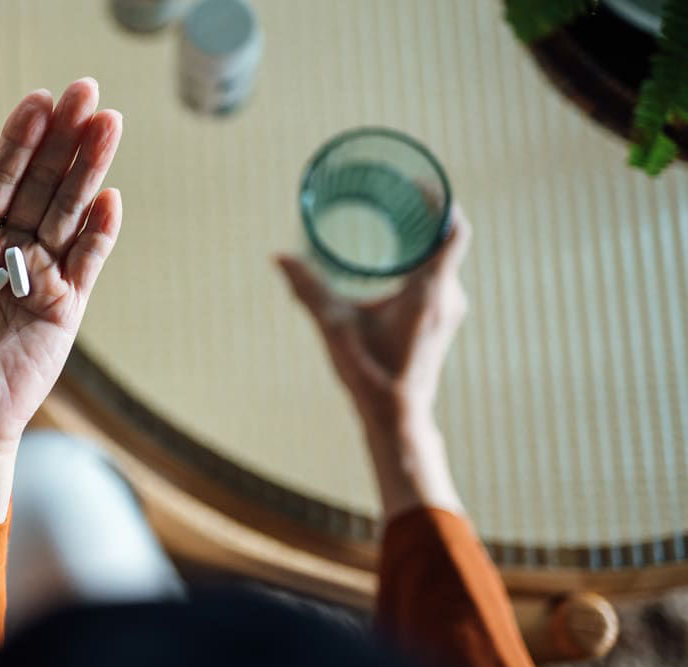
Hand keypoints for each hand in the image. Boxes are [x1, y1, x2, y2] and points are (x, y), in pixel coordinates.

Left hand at [0, 79, 122, 522]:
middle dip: (64, 139)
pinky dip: (99, 231)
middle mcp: (6, 253)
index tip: (39, 100)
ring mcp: (39, 277)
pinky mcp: (66, 307)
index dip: (19, 140)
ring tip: (109, 124)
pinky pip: (87, 262)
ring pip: (68, 212)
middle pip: (40, 184)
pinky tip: (111, 196)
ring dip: (89, 169)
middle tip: (89, 93)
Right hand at [276, 206, 472, 517]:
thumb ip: (308, 289)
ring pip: (443, 258)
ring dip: (422, 237)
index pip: (453, 229)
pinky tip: (396, 258)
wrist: (397, 417)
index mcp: (430, 291)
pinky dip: (422, 259)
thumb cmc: (370, 374)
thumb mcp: (334, 327)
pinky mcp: (441, 321)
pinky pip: (439, 276)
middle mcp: (448, 296)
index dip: (440, 200)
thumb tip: (279, 257)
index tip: (416, 183)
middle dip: (423, 213)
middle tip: (394, 194)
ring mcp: (449, 310)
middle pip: (447, 239)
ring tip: (393, 218)